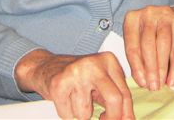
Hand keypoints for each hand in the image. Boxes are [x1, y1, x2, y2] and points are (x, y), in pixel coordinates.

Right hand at [15, 49, 133, 119]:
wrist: (46, 66)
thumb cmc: (79, 77)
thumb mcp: (101, 82)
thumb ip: (116, 97)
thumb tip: (127, 119)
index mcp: (109, 60)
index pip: (124, 92)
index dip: (126, 113)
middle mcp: (94, 63)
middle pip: (114, 99)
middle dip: (112, 118)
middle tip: (103, 119)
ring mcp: (76, 72)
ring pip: (86, 113)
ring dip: (81, 113)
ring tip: (75, 98)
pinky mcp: (59, 84)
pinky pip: (68, 115)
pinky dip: (66, 113)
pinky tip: (65, 99)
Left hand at [123, 5, 173, 90]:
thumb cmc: (155, 33)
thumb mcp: (141, 39)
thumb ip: (138, 56)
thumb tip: (142, 80)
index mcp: (132, 18)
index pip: (132, 45)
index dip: (136, 67)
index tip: (141, 83)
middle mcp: (147, 13)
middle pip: (147, 45)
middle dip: (150, 69)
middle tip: (153, 86)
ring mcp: (164, 15)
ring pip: (163, 46)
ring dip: (162, 68)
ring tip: (162, 84)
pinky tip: (173, 78)